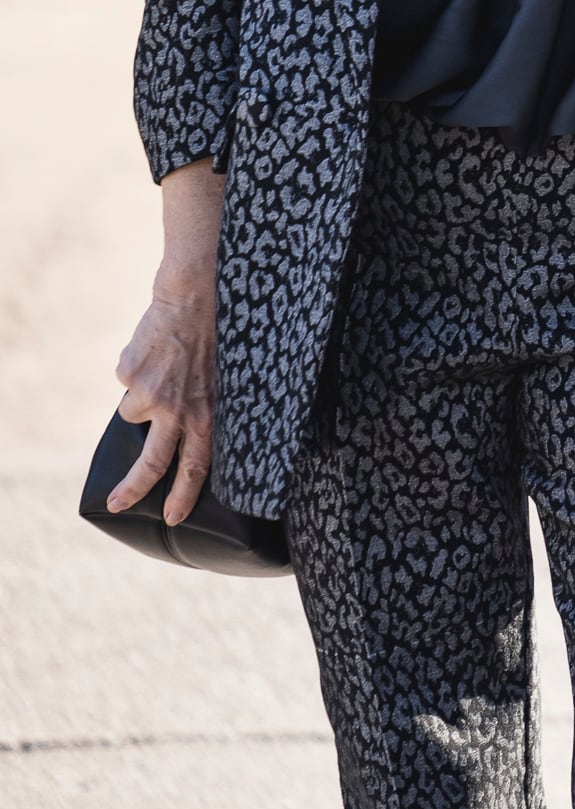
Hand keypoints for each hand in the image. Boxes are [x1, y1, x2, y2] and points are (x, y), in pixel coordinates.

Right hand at [107, 160, 222, 526]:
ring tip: (166, 362)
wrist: (198, 290)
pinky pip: (126, 377)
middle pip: (153, 462)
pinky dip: (136, 364)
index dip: (184, 494)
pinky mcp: (129, 373)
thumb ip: (202, 406)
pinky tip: (154, 344)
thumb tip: (180, 430)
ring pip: (133, 409)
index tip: (173, 518)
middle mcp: (179, 409)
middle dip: (134, 488)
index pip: (196, 465)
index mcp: (208, 413)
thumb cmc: (220, 331)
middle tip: (118, 504)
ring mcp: (150, 393)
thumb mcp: (223, 378)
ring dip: (143, 392)